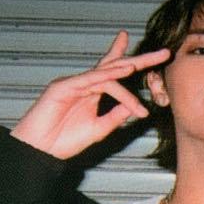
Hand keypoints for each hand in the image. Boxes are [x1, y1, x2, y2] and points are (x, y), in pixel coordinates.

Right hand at [10, 33, 170, 158]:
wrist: (40, 150)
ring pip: (106, 75)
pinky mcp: (63, 87)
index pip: (116, 74)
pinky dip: (107, 76)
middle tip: (163, 53)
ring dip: (126, 71)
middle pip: (115, 66)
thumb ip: (114, 117)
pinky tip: (123, 72)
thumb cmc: (63, 141)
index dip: (133, 63)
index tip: (156, 59)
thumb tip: (133, 108)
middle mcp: (84, 84)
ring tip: (146, 65)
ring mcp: (73, 83)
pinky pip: (90, 80)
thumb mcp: (98, 129)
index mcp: (91, 92)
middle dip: (140, 59)